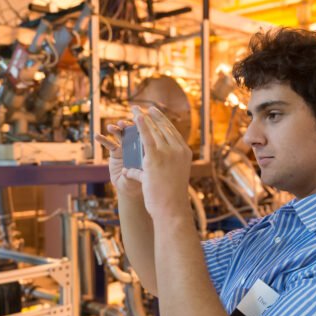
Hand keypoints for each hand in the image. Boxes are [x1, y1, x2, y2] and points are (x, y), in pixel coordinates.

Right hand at [94, 121, 142, 197]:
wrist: (127, 188)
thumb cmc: (135, 185)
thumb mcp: (134, 182)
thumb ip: (131, 176)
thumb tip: (126, 172)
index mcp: (145, 152)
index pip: (145, 138)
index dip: (142, 129)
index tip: (139, 120)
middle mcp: (136, 147)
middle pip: (133, 133)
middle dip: (127, 127)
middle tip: (122, 123)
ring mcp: (126, 148)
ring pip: (121, 136)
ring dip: (116, 130)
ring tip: (110, 127)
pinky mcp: (116, 151)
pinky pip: (109, 144)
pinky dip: (103, 139)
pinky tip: (97, 136)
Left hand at [128, 106, 192, 220]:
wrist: (171, 209)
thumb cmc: (169, 198)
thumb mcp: (167, 178)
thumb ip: (154, 169)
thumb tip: (131, 170)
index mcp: (184, 152)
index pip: (172, 131)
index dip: (161, 120)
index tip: (154, 112)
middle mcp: (178, 149)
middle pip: (163, 127)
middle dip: (152, 116)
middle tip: (142, 107)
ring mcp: (168, 153)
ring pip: (154, 130)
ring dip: (143, 118)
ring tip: (134, 109)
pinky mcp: (155, 158)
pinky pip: (147, 138)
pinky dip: (142, 125)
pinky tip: (136, 116)